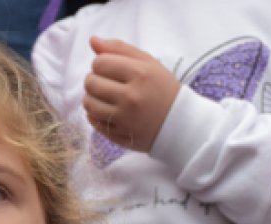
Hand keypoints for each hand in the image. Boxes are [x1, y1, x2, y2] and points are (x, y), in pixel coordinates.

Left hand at [82, 36, 179, 152]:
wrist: (181, 124)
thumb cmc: (163, 89)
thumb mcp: (148, 63)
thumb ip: (120, 49)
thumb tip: (92, 40)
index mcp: (140, 74)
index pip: (99, 62)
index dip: (102, 64)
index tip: (112, 69)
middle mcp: (131, 97)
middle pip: (91, 82)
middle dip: (95, 80)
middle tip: (108, 83)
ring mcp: (125, 119)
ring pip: (88, 103)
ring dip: (92, 97)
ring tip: (106, 97)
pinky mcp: (120, 135)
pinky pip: (93, 122)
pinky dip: (96, 115)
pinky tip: (109, 111)